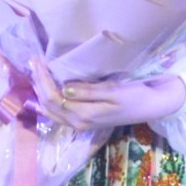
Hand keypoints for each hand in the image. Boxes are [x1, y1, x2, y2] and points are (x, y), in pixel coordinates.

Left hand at [26, 59, 184, 134]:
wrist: (152, 107)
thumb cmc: (134, 95)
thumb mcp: (113, 91)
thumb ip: (87, 92)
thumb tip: (64, 88)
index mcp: (84, 115)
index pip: (53, 97)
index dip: (42, 79)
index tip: (37, 60)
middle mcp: (78, 123)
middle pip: (48, 105)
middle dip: (38, 83)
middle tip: (33, 62)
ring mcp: (80, 124)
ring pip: (50, 111)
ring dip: (40, 92)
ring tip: (36, 73)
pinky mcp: (84, 121)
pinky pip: (58, 115)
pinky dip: (47, 102)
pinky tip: (44, 92)